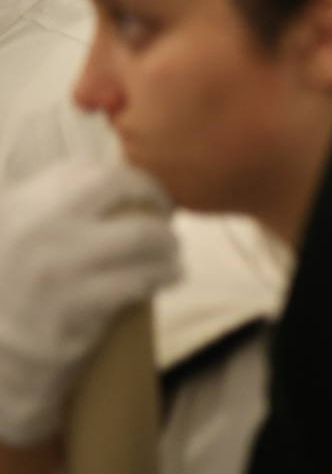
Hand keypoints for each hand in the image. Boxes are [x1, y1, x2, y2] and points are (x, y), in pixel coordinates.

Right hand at [0, 161, 178, 445]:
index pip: (85, 169)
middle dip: (154, 199)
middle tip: (166, 218)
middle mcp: (36, 227)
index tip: (145, 194)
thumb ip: (52, 205)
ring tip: (172, 254)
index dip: (127, 179)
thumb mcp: (16, 234)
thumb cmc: (13, 289)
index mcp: (20, 204)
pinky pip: (138, 280)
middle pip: (118, 187)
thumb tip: (112, 184)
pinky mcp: (76, 304)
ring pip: (140, 236)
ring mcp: (57, 266)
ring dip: (168, 243)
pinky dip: (162, 275)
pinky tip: (168, 277)